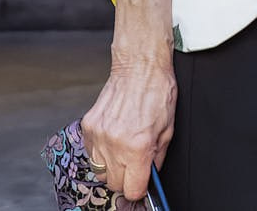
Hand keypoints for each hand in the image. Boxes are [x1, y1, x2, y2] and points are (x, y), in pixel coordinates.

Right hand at [80, 53, 175, 200]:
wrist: (139, 66)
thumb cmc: (158, 92)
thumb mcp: (168, 129)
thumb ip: (157, 158)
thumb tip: (150, 176)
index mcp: (138, 146)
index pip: (132, 189)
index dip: (139, 189)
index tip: (142, 183)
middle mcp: (115, 144)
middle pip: (114, 183)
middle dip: (126, 178)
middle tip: (135, 164)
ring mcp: (98, 135)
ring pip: (99, 171)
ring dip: (112, 166)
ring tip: (124, 149)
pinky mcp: (88, 127)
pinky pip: (91, 153)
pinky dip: (101, 151)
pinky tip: (114, 137)